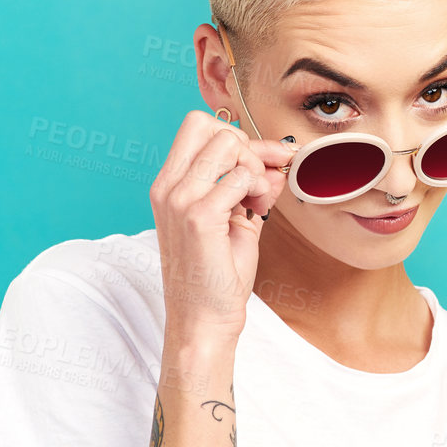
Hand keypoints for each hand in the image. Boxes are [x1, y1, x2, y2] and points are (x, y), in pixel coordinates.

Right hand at [149, 111, 292, 345]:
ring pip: (228, 145)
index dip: (239, 139)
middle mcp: (168, 187)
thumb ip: (254, 188)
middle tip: (259, 184)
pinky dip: (258, 190)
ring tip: (256, 203)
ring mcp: (179, 200)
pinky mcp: (198, 217)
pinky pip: (240, 177)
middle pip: (213, 127)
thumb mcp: (237, 221)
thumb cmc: (218, 275)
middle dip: (248, 148)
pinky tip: (255, 213)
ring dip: (254, 169)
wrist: (205, 320)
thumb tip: (278, 162)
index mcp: (169, 185)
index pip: (198, 126)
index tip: (265, 164)